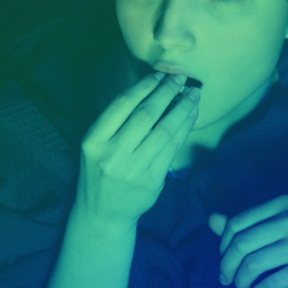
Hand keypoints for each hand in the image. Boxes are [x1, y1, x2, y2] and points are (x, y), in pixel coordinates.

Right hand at [77, 71, 200, 225]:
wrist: (103, 212)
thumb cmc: (101, 171)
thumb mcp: (96, 145)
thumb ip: (117, 121)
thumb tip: (152, 88)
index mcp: (94, 140)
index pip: (122, 104)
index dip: (144, 86)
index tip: (160, 74)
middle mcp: (112, 154)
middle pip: (146, 115)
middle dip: (167, 92)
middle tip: (181, 78)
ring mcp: (133, 169)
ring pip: (164, 131)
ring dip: (182, 109)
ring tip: (193, 95)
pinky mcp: (152, 181)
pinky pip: (173, 149)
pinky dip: (185, 129)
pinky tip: (191, 116)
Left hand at [208, 194, 287, 287]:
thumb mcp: (285, 224)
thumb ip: (249, 223)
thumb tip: (212, 219)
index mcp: (284, 204)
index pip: (236, 223)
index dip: (222, 246)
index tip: (224, 261)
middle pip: (241, 244)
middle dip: (226, 267)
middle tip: (226, 280)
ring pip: (252, 265)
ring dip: (240, 282)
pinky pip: (270, 282)